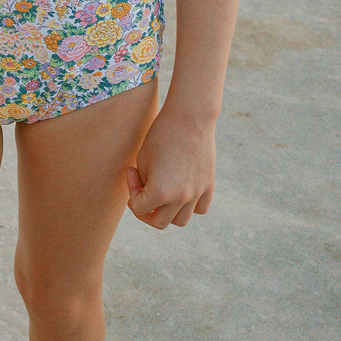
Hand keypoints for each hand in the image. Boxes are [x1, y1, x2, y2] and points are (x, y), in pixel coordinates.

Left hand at [126, 107, 216, 228]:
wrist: (190, 119)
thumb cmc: (160, 136)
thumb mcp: (143, 160)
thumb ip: (144, 184)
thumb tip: (147, 199)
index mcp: (162, 192)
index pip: (139, 208)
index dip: (131, 191)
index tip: (132, 171)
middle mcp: (182, 199)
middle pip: (160, 222)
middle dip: (146, 210)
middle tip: (141, 191)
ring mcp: (198, 194)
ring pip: (181, 220)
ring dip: (167, 212)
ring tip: (160, 193)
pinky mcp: (209, 187)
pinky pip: (199, 209)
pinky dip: (188, 206)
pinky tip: (179, 189)